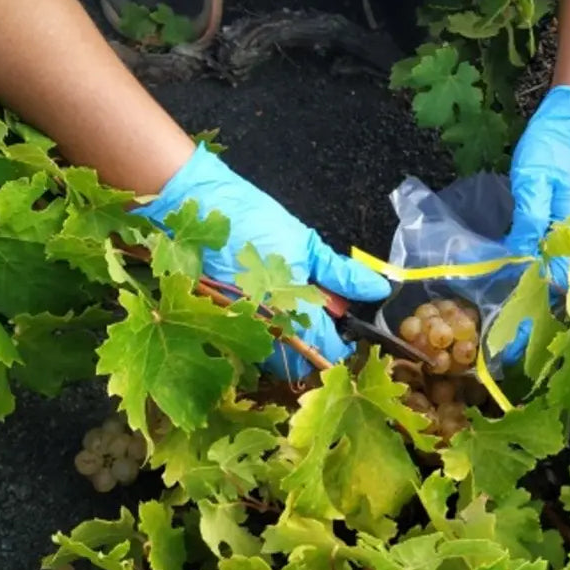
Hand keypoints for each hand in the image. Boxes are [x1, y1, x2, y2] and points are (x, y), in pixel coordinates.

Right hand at [134, 143, 391, 377]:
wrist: (192, 210)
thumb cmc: (251, 221)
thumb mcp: (304, 244)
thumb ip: (341, 274)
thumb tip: (378, 290)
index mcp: (290, 310)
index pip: (329, 349)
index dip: (344, 342)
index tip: (350, 329)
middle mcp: (264, 331)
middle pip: (302, 360)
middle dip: (317, 343)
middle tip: (325, 316)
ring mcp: (240, 332)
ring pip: (276, 356)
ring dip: (292, 340)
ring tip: (295, 307)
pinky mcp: (221, 326)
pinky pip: (252, 344)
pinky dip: (267, 333)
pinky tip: (270, 307)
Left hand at [501, 85, 569, 361]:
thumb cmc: (555, 145)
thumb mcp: (535, 181)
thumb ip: (530, 221)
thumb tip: (521, 262)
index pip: (560, 285)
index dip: (538, 317)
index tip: (516, 346)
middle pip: (560, 291)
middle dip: (534, 323)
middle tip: (504, 354)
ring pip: (554, 280)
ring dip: (532, 307)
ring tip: (505, 337)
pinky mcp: (563, 228)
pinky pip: (549, 263)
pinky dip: (532, 282)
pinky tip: (514, 298)